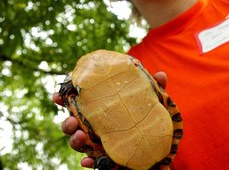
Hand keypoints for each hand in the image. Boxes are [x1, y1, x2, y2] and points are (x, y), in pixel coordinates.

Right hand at [53, 71, 168, 167]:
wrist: (158, 144)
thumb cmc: (149, 116)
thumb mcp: (153, 101)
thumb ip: (155, 89)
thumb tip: (161, 74)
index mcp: (101, 107)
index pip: (79, 101)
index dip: (65, 97)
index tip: (58, 95)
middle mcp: (95, 125)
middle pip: (74, 124)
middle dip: (67, 122)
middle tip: (72, 120)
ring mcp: (99, 142)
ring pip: (79, 143)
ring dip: (75, 140)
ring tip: (79, 137)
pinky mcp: (106, 157)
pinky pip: (94, 162)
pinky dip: (89, 162)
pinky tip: (88, 161)